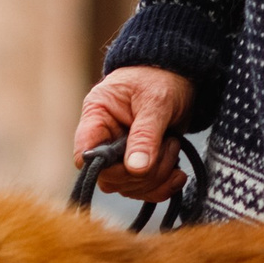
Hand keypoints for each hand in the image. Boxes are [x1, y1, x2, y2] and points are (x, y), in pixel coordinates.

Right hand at [72, 67, 195, 201]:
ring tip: (173, 147)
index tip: (131, 164)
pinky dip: (162, 187)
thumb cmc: (161, 78)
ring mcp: (122, 153)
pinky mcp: (141, 163)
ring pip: (128, 186)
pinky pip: (144, 189)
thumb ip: (145, 135)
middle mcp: (104, 138)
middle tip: (167, 146)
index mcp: (97, 117)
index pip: (85, 154)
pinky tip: (177, 175)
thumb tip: (135, 169)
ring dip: (156, 177)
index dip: (104, 167)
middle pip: (110, 177)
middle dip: (142, 173)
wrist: (178, 73)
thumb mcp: (156, 102)